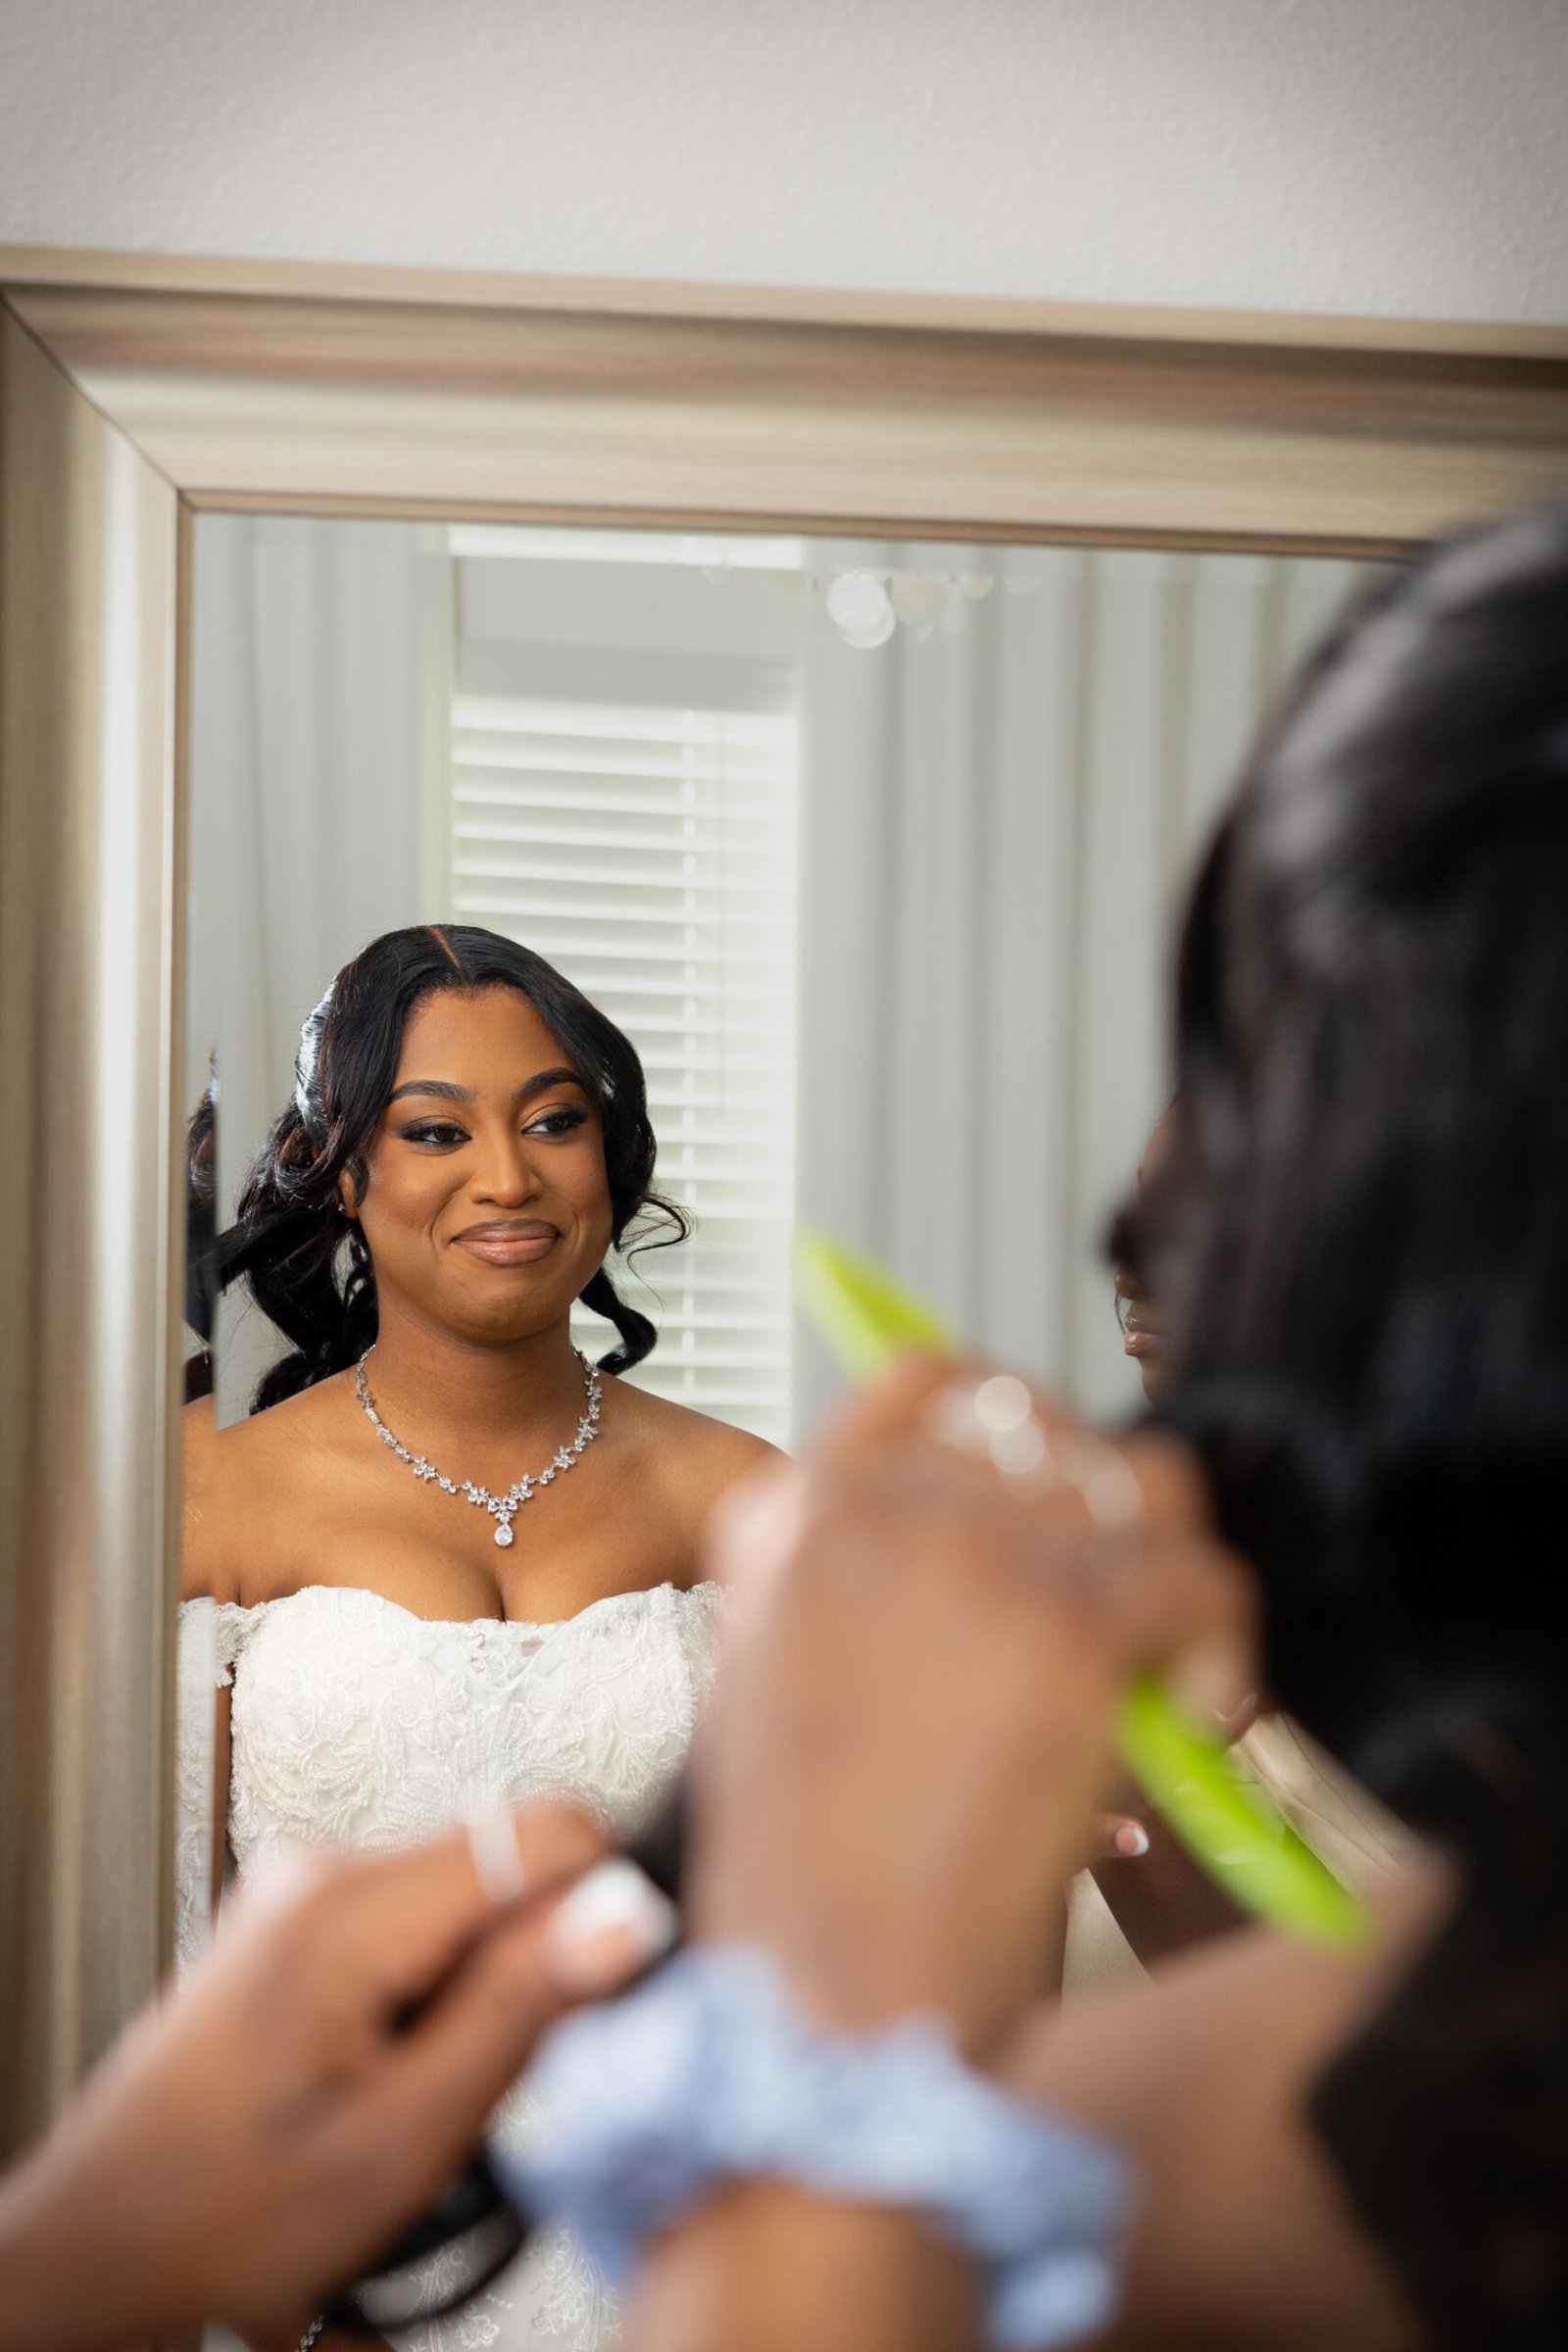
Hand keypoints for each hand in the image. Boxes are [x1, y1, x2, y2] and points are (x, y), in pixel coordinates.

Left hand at [0, 1809, 672, 2351]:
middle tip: (484, 2078)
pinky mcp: (307, 1917)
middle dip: (533, 1965)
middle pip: (510, 1862)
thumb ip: (517, 2013)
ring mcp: (310, 1887)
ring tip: (426, 2088)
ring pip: (473, 1898)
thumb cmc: (226, 2213)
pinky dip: (437, 1994)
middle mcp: (326, 1866)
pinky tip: (391, 2072)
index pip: (548, 1829)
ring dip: (483, 1989)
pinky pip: (423, 1921)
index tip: (588, 2008)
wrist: (101, 2241)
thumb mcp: (398, 2140)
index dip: (599, 1911)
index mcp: (350, 1905)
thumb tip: (627, 1913)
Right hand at [689, 1358, 1254, 2059]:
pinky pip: (1201, 1576)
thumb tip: (931, 1536)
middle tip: (1113, 1583)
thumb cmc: (799, 1875)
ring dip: (1167, 1545)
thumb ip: (826, 1582)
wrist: (827, 1996)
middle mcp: (888, 1507)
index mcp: (797, 1517)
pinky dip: (1223, 1638)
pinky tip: (1198, 1707)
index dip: (1002, 1417)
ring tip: (1166, 1637)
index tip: (1044, 1472)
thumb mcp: (763, 1684)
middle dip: (1092, 1494)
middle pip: (1043, 1420)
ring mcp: (983, 1558)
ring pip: (1140, 1476)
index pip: (923, 1381)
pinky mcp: (1076, 1631)